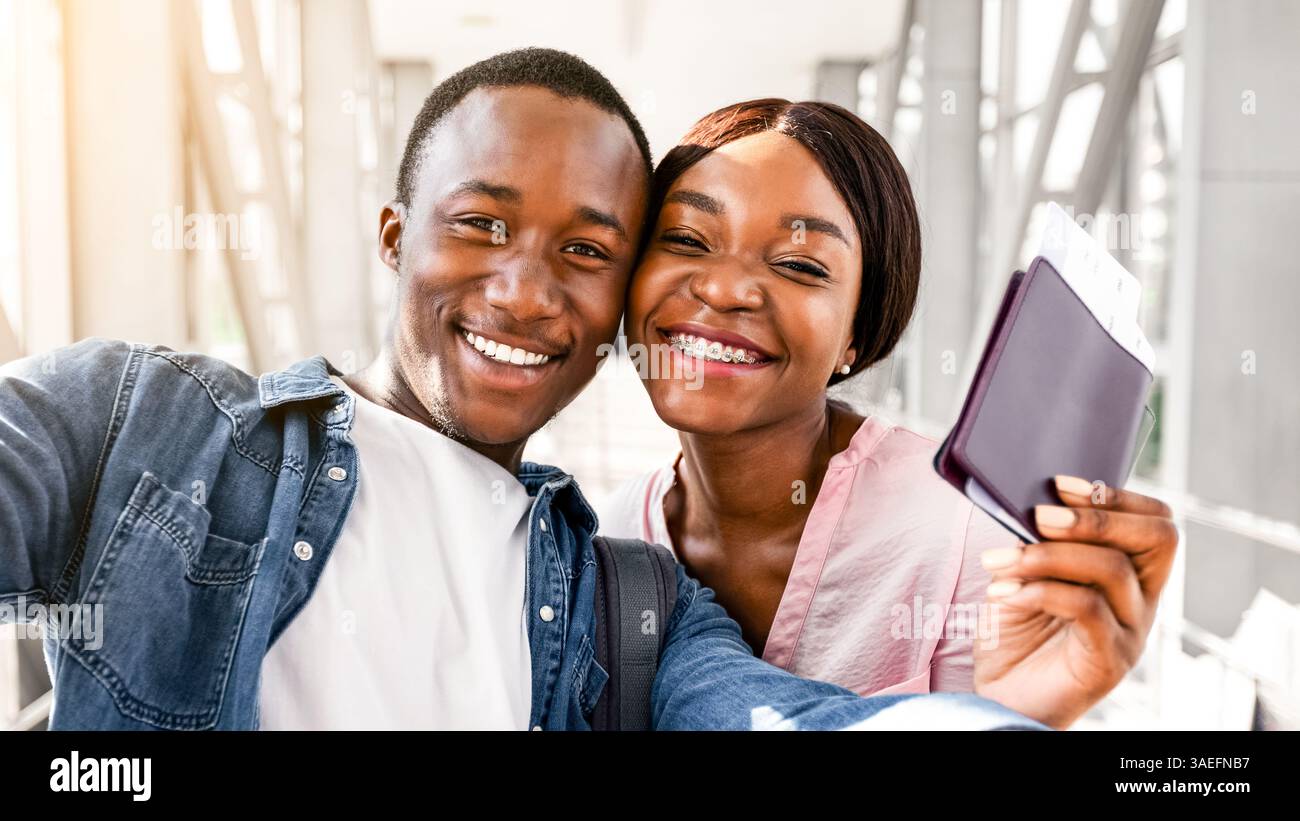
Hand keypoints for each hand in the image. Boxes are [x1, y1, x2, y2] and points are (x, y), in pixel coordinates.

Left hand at [972, 475, 1178, 728]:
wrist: (1002, 696)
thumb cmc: (1015, 632)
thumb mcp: (1026, 572)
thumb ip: (1041, 539)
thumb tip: (1034, 500)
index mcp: (1130, 574)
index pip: (1156, 522)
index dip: (1115, 496)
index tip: (1060, 485)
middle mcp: (1141, 600)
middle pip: (1157, 538)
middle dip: (1094, 518)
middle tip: (1037, 516)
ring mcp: (1131, 631)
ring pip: (1110, 568)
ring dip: (1045, 555)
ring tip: (998, 562)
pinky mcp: (1110, 660)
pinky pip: (1086, 608)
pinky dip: (1038, 590)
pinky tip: (1003, 594)